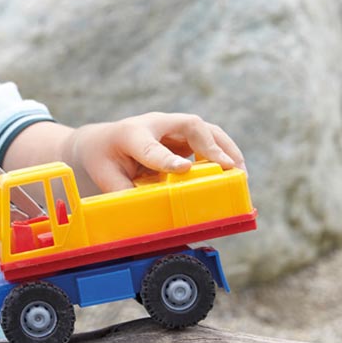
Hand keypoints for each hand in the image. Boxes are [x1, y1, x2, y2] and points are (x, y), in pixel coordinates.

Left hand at [71, 113, 244, 192]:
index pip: (151, 147)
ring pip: (206, 130)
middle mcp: (155, 125)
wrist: (100, 140)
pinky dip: (223, 154)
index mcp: (131, 135)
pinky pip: (208, 140)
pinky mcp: (183, 137)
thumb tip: (146, 217)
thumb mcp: (105, 177)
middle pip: (191, 126)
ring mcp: (172, 128)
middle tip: (230, 168)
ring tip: (240, 173)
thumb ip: (123, 194)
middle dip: (212, 146)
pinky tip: (233, 173)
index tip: (184, 169)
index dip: (167, 158)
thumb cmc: (103, 158)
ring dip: (226, 149)